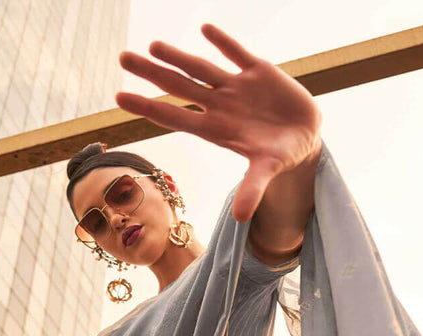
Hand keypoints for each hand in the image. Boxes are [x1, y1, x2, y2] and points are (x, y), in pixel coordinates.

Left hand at [116, 24, 321, 222]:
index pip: (174, 117)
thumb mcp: (268, 171)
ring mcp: (237, 87)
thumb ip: (253, 189)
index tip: (118, 97)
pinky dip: (223, 41)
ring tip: (153, 44)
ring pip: (201, 68)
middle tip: (123, 57)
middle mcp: (220, 106)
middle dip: (152, 72)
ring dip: (178, 56)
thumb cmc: (280, 156)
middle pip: (179, 87)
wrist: (304, 137)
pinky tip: (205, 28)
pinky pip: (238, 52)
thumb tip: (241, 219)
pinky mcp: (259, 71)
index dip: (147, 107)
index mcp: (216, 129)